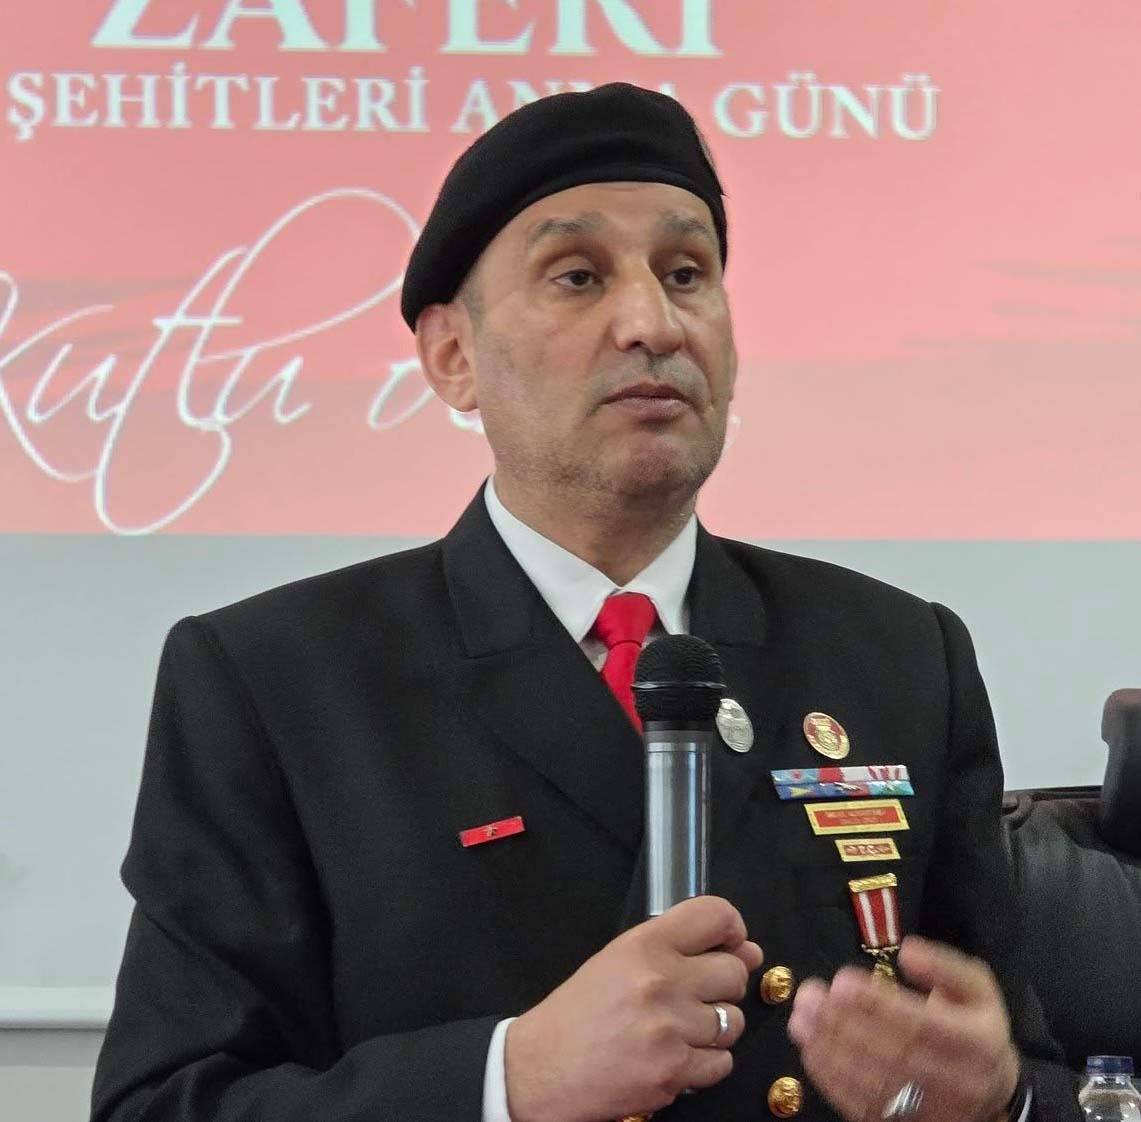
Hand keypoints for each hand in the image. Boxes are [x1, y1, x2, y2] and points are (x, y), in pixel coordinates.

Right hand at [505, 895, 763, 1121]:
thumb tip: (747, 951)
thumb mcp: (617, 959)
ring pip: (733, 1021)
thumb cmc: (579, 1011)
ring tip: (680, 1030)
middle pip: (734, 972)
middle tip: (695, 997)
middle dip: (724, 986)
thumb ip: (676, 949)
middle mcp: (661, 981)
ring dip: (715, 1028)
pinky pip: (723, 1062)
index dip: (733, 929)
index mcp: (644, 945)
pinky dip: (706, 1063)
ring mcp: (670, 1029)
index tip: (732, 944)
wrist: (542, 1068)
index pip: (716, 916)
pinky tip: (677, 1056)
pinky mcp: (674, 1072)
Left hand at [787, 935, 1019, 1121]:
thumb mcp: (976, 987)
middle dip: (844, 1024)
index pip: (922, 1025)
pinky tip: (810, 1051)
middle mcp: (957, 1082)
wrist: (993, 1092)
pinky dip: (834, 1080)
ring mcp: (932, 1111)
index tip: (841, 980)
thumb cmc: (975, 1025)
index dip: (880, 1003)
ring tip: (800, 1020)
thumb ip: (944, 965)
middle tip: (808, 998)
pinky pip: (866, 1108)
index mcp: (977, 1041)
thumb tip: (907, 951)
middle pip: (893, 1054)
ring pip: (876, 1084)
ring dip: (831, 1051)